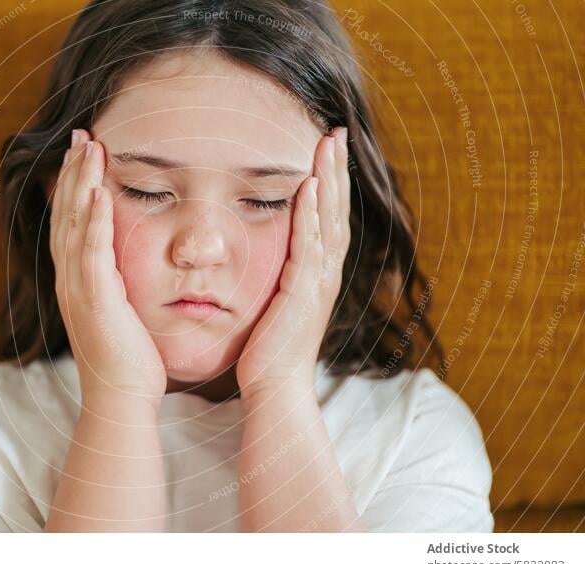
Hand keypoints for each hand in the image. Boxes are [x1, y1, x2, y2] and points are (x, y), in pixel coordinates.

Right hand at [49, 128, 167, 407]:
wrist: (121, 397)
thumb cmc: (129, 357)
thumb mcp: (122, 309)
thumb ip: (120, 280)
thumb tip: (130, 262)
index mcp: (78, 279)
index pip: (70, 221)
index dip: (73, 185)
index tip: (84, 152)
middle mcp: (70, 279)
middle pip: (65, 214)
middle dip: (72, 173)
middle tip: (81, 136)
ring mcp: (78, 289)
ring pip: (72, 226)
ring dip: (79, 185)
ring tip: (88, 148)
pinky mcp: (94, 301)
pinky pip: (91, 255)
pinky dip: (92, 222)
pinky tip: (97, 193)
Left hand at [236, 127, 350, 400]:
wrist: (274, 389)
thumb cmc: (269, 350)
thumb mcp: (275, 303)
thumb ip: (278, 276)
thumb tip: (269, 256)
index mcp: (317, 272)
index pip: (328, 216)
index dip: (331, 181)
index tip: (328, 148)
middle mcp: (324, 273)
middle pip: (336, 210)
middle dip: (337, 170)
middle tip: (336, 131)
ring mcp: (318, 283)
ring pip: (329, 221)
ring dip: (329, 181)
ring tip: (328, 145)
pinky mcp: (303, 294)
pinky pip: (308, 248)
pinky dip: (311, 217)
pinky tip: (308, 188)